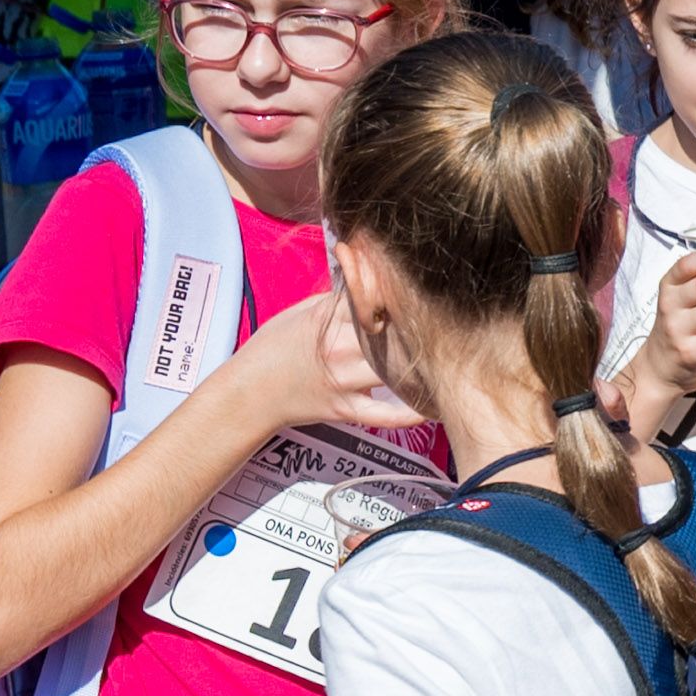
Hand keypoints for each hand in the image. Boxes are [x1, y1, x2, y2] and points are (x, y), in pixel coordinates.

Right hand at [235, 289, 430, 443]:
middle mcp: (340, 349)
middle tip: (446, 322)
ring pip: (395, 371)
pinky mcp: (346, 410)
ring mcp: (345, 382)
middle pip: (392, 333)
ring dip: (420, 366)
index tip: (425, 286)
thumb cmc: (272, 347)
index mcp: (329, 320)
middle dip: (418, 327)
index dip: (400, 291)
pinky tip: (434, 406)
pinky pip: (385, 415)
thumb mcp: (300, 312)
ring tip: (448, 358)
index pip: (373, 298)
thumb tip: (370, 279)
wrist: (247, 392)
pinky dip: (409, 413)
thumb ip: (337, 299)